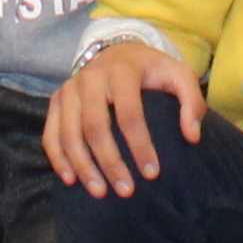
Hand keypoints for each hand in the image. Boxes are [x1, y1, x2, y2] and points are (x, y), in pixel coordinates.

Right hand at [45, 37, 203, 196]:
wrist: (117, 49)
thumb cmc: (151, 70)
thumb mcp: (179, 75)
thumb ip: (192, 102)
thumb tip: (192, 136)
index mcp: (122, 71)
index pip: (129, 113)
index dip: (140, 145)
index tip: (152, 174)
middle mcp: (90, 77)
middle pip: (95, 126)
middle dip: (110, 162)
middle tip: (127, 191)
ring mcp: (69, 89)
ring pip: (69, 133)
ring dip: (83, 166)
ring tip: (100, 193)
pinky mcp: (56, 100)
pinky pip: (51, 133)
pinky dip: (59, 158)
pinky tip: (70, 180)